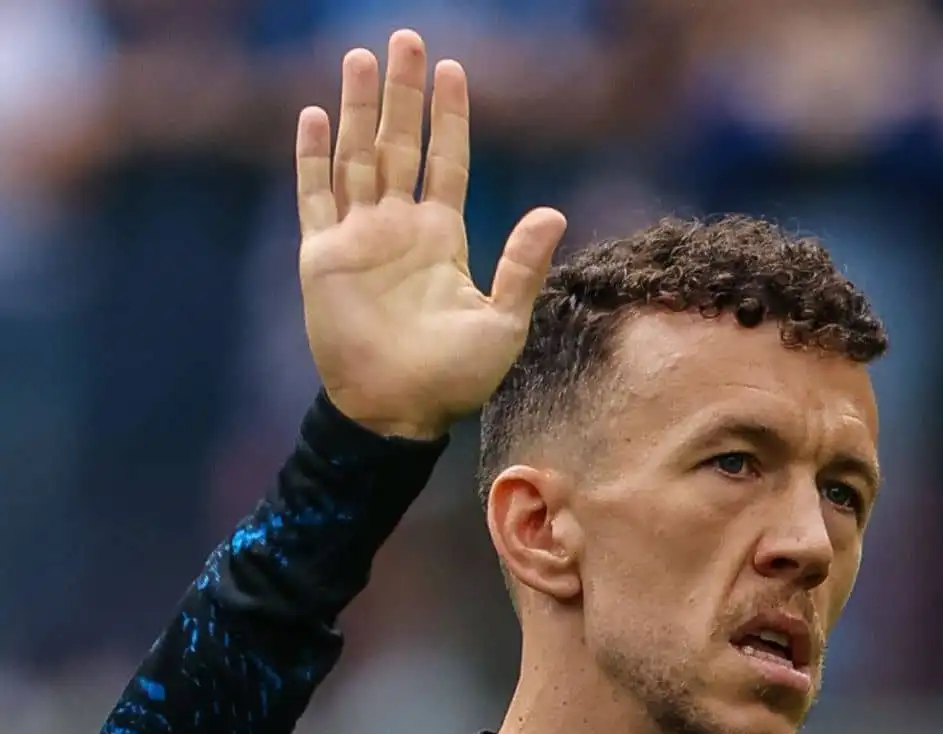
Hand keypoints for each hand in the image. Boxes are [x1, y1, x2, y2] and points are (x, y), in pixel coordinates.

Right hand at [295, 29, 566, 439]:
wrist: (398, 411)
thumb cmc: (455, 377)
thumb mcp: (503, 320)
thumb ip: (523, 264)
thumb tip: (555, 211)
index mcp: (442, 237)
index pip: (445, 160)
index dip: (449, 117)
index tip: (454, 71)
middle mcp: (399, 227)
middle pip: (399, 143)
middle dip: (402, 92)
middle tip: (405, 38)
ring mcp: (358, 238)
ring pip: (356, 156)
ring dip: (357, 108)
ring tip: (360, 58)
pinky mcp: (323, 257)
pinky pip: (315, 196)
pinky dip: (312, 157)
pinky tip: (313, 116)